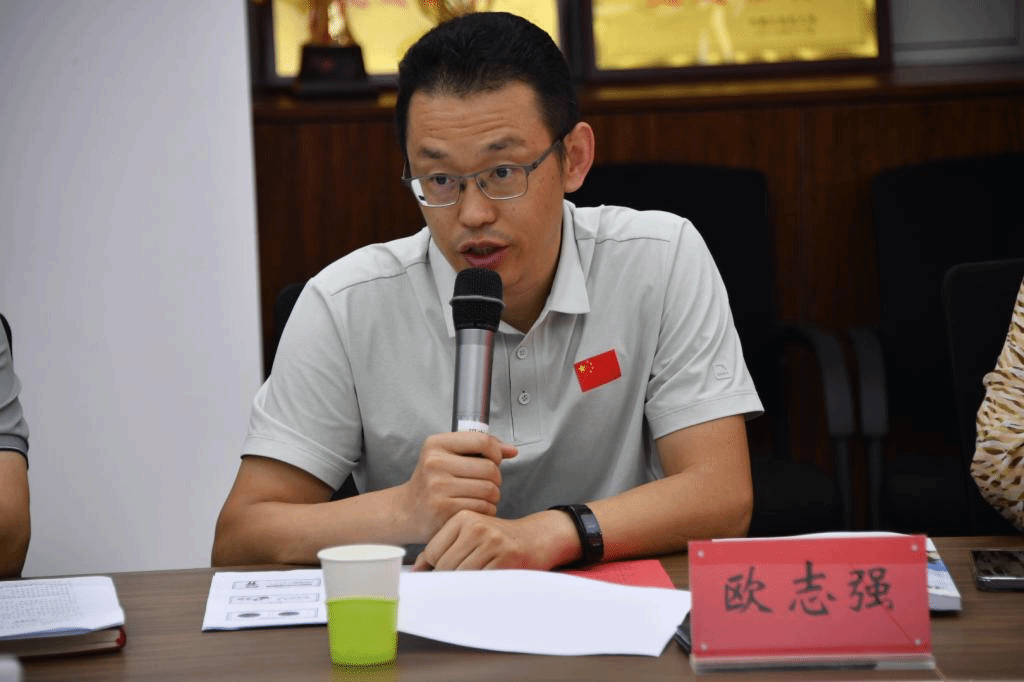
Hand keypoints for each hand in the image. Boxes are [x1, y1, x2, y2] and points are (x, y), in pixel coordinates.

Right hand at [398, 432, 516, 541]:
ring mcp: (438, 487)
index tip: (494, 460)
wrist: (407, 511)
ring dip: (493, 496)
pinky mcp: (444, 509)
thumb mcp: (447, 456)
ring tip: (482, 496)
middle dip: (496, 478)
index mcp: (436, 444)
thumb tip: (512, 450)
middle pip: (489, 468)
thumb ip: (480, 449)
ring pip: (489, 490)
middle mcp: (434, 463)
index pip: (481, 440)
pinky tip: (476, 509)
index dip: (496, 452)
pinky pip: (483, 508)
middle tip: (488, 483)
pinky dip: (487, 510)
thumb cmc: (433, 481)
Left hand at [413, 509, 576, 570]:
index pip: (433, 551)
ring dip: (463, 583)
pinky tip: (485, 581)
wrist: (536, 537)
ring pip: (460, 575)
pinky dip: (478, 587)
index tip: (441, 573)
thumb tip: (417, 571)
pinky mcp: (505, 559)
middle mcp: (477, 527)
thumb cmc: (497, 538)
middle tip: (458, 579)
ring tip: (473, 578)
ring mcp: (492, 543)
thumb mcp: (470, 532)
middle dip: (448, 578)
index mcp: (463, 517)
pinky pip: (479, 581)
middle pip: (445, 565)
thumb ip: (444, 547)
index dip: (434, 567)